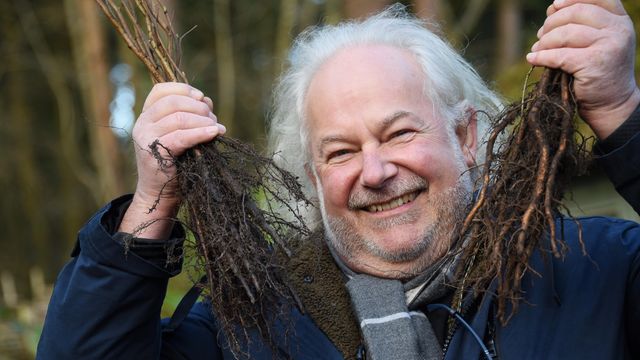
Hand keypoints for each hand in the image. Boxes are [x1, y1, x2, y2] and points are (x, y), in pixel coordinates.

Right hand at [119, 82, 225, 237]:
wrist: (161, 194)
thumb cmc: (176, 163)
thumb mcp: (180, 134)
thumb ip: (189, 116)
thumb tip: (207, 101)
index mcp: (146, 115)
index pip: (161, 90)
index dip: (184, 90)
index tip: (202, 98)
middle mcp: (142, 123)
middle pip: (173, 102)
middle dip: (198, 107)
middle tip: (213, 119)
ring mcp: (145, 137)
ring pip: (178, 118)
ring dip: (203, 120)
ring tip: (217, 128)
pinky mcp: (154, 152)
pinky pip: (181, 137)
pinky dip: (201, 133)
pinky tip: (215, 133)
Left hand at [526, 0, 639, 138]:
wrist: (611, 103)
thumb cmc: (599, 71)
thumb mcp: (597, 42)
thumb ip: (581, 24)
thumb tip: (552, 7)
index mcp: (620, 20)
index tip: (554, 6)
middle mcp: (618, 29)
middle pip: (576, 13)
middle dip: (552, 23)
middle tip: (541, 36)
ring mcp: (608, 45)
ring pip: (566, 33)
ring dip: (545, 41)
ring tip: (537, 49)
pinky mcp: (594, 63)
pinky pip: (559, 55)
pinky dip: (542, 57)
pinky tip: (533, 59)